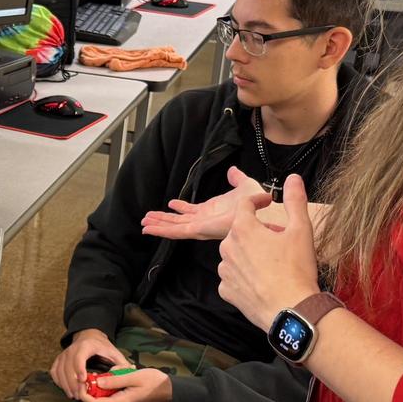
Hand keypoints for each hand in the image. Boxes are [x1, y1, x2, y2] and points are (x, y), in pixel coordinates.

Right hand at [51, 329, 128, 400]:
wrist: (89, 336)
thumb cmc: (103, 347)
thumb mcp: (114, 352)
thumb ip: (122, 363)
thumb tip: (130, 372)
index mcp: (86, 346)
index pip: (79, 357)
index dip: (79, 368)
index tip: (83, 380)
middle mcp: (72, 349)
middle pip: (68, 367)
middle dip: (72, 382)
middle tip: (79, 395)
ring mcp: (63, 354)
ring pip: (60, 370)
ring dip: (65, 384)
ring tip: (74, 396)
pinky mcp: (59, 360)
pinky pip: (55, 372)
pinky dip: (58, 381)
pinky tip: (66, 389)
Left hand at [83, 367, 172, 401]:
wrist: (168, 389)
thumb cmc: (153, 382)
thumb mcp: (133, 377)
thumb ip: (115, 380)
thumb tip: (97, 382)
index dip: (83, 395)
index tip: (81, 381)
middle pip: (96, 400)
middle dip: (92, 387)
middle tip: (92, 373)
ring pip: (103, 395)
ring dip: (102, 383)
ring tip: (109, 372)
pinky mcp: (123, 398)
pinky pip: (110, 392)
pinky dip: (109, 383)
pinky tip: (116, 373)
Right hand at [141, 166, 270, 241]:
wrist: (258, 206)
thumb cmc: (256, 201)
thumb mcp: (244, 185)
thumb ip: (237, 179)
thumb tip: (232, 171)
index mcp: (212, 212)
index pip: (192, 212)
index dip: (181, 209)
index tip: (171, 204)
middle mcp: (204, 221)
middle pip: (179, 222)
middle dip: (163, 220)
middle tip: (148, 219)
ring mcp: (200, 226)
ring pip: (174, 227)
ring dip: (159, 225)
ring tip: (144, 224)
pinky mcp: (198, 229)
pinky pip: (177, 231)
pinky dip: (162, 230)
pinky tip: (149, 229)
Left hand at [219, 174, 320, 329]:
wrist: (291, 309)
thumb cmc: (296, 269)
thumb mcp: (301, 230)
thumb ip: (295, 200)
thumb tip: (293, 179)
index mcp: (242, 229)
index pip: (245, 205)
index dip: (258, 200)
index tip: (268, 202)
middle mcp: (227, 248)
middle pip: (239, 231)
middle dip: (256, 231)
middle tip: (277, 238)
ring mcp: (225, 271)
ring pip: (235, 255)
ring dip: (249, 254)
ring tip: (271, 262)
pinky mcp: (226, 291)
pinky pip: (233, 277)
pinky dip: (244, 275)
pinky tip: (262, 280)